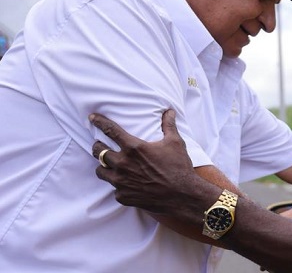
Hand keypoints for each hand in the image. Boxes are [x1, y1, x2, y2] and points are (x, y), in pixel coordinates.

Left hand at [91, 109, 205, 214]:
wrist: (182, 195)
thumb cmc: (179, 167)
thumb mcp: (175, 143)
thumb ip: (168, 126)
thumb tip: (169, 111)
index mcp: (134, 148)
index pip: (111, 131)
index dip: (99, 122)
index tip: (92, 118)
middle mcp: (123, 164)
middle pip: (98, 151)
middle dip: (98, 145)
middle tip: (100, 144)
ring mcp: (121, 182)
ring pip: (100, 171)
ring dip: (103, 165)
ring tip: (109, 164)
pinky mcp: (123, 196)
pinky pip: (113, 188)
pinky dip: (118, 184)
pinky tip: (126, 183)